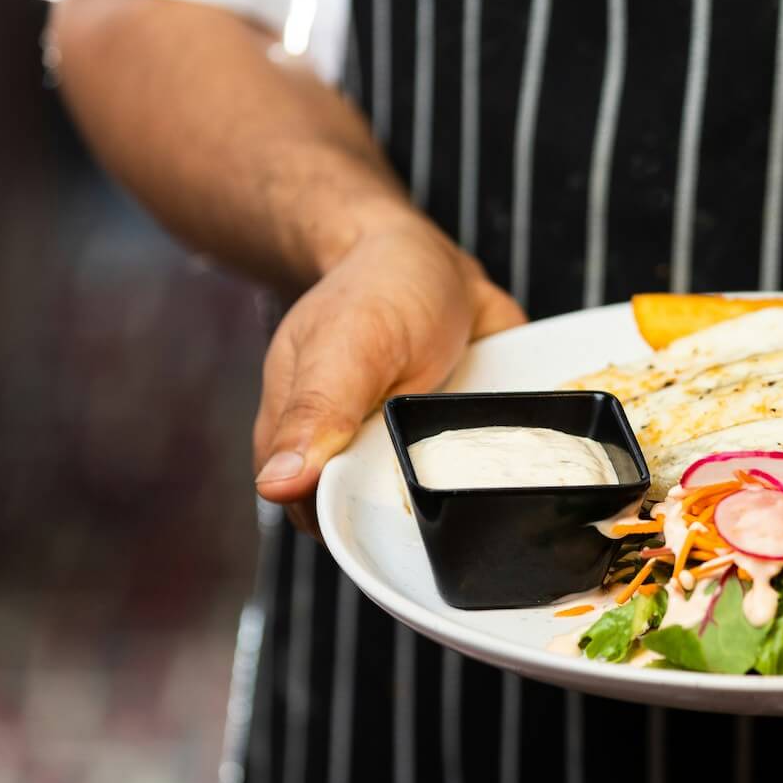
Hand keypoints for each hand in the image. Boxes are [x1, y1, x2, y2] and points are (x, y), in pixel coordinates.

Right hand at [252, 219, 527, 532]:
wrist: (428, 257)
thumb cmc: (376, 289)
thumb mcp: (348, 345)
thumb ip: (316, 412)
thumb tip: (276, 485)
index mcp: (301, 437)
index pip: (319, 515)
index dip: (356, 525)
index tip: (398, 517)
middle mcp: (349, 451)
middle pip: (375, 516)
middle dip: (414, 513)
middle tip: (447, 481)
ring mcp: (400, 450)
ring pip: (425, 504)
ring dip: (457, 494)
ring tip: (480, 465)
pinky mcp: (445, 443)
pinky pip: (467, 476)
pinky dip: (492, 468)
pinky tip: (506, 454)